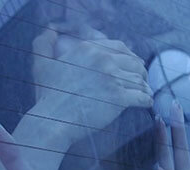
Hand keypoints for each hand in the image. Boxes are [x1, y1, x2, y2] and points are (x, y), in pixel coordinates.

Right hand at [30, 24, 152, 145]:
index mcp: (88, 49)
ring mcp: (112, 78)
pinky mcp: (119, 98)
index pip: (119, 47)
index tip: (132, 63)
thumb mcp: (42, 64)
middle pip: (133, 61)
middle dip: (139, 71)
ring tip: (145, 92)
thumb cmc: (48, 96)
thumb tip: (48, 29)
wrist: (53, 119)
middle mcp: (103, 60)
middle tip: (141, 80)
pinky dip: (146, 100)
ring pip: (139, 79)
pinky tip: (147, 102)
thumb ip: (44, 43)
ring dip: (144, 86)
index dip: (129, 55)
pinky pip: (142, 96)